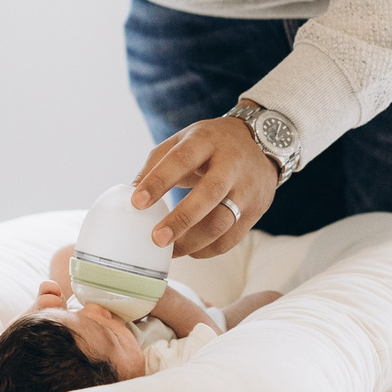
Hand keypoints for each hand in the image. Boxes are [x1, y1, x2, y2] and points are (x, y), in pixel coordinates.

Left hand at [128, 115, 278, 258]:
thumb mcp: (183, 141)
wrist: (260, 144)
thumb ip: (156, 164)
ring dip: (193, 242)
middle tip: (156, 239)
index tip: (137, 202)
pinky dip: (208, 250)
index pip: (182, 160)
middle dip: (181, 220)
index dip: (159, 181)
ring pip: (222, 222)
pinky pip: (232, 238)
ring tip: (169, 250)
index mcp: (207, 140)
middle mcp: (231, 164)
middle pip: (209, 194)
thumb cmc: (211, 144)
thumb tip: (131, 193)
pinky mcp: (256, 210)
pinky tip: (190, 251)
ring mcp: (247, 188)